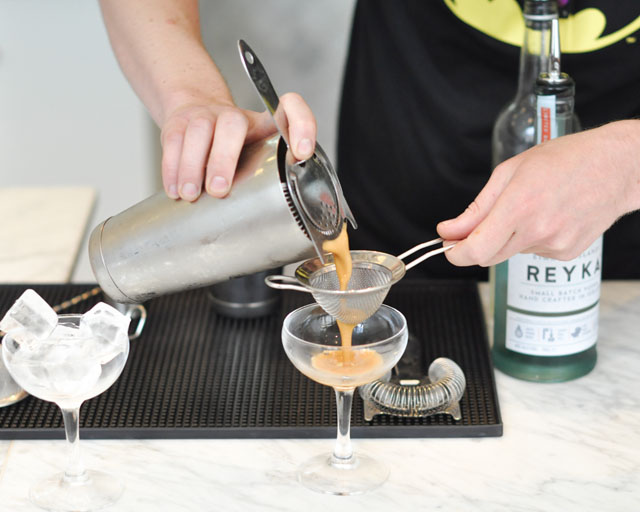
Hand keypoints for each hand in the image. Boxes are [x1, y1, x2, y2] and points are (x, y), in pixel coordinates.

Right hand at [161, 93, 316, 200]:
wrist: (197, 111)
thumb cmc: (236, 145)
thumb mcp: (260, 153)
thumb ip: (274, 174)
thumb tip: (283, 216)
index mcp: (264, 123)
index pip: (290, 108)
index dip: (302, 125)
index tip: (302, 152)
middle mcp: (235, 116)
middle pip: (232, 125)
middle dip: (225, 158)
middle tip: (220, 190)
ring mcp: (205, 116)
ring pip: (198, 132)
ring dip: (193, 166)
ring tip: (192, 195)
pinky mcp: (178, 123)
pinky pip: (172, 141)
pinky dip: (171, 168)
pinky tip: (174, 191)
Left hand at [437, 120, 639, 265]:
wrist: (618, 167)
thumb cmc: (565, 159)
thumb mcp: (510, 172)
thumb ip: (476, 208)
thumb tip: (448, 231)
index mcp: (520, 206)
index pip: (477, 249)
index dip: (456, 254)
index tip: (448, 248)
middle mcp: (538, 230)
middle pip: (489, 256)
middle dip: (477, 244)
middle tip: (480, 223)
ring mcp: (555, 245)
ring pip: (511, 253)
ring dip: (508, 237)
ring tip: (531, 207)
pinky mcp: (567, 253)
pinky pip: (533, 252)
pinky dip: (530, 239)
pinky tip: (548, 216)